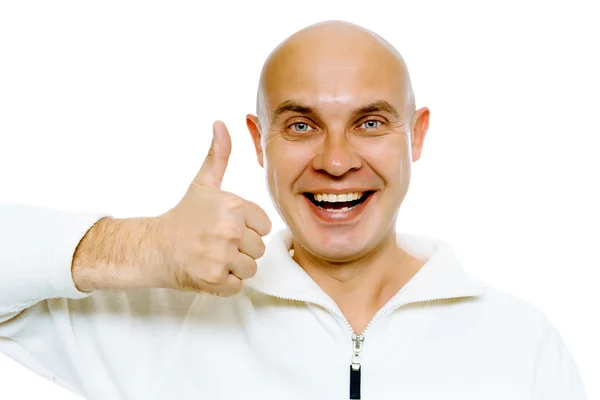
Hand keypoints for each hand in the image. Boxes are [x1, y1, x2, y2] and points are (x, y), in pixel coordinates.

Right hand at [155, 121, 271, 295]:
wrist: (154, 247)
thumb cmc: (183, 216)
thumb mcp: (203, 184)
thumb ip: (218, 155)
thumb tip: (221, 123)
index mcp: (233, 205)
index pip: (263, 225)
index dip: (247, 228)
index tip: (227, 227)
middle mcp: (230, 229)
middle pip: (258, 248)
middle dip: (241, 249)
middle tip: (217, 243)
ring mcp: (222, 255)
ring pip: (250, 268)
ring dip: (234, 267)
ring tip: (213, 256)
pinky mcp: (214, 278)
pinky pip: (237, 285)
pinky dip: (225, 283)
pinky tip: (208, 270)